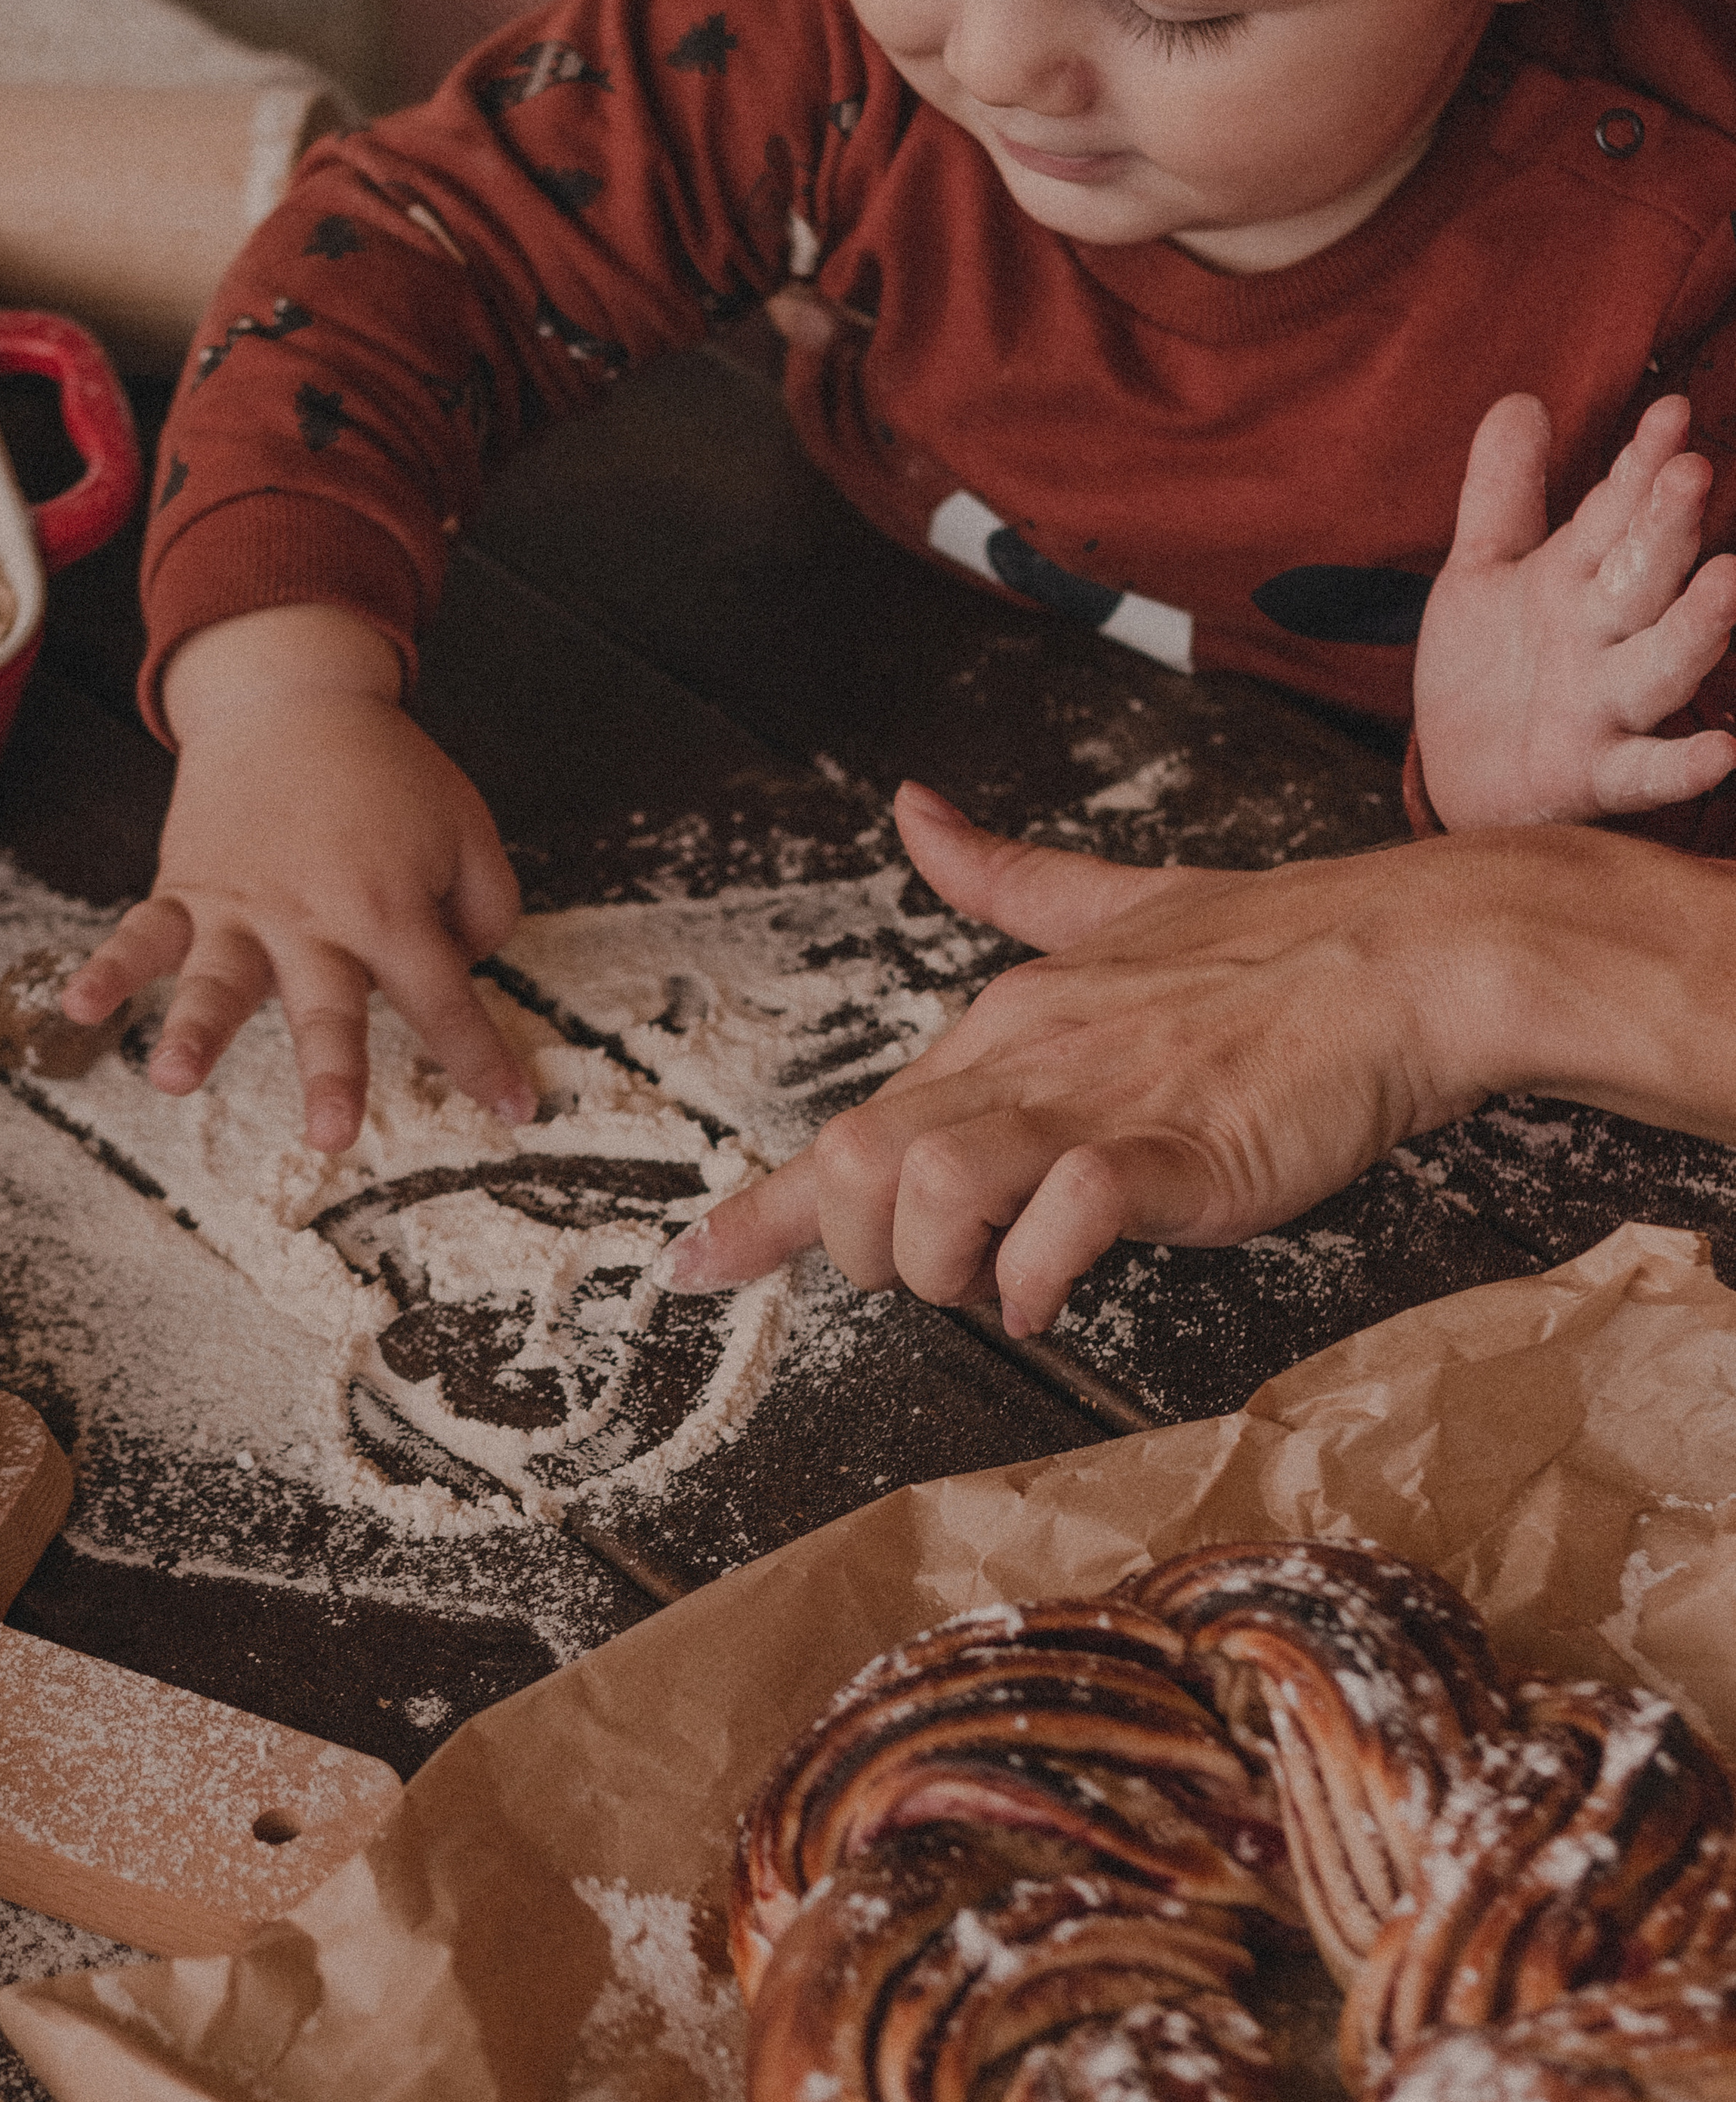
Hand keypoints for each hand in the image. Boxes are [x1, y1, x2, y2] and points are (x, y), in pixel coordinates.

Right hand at [61, 606, 532, 1151]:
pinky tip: (80, 1006)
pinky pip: (141, 933)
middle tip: (332, 1134)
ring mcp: (242, 907)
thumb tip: (462, 975)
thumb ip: (487, 909)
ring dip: (196, 1030)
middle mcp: (315, 919)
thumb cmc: (389, 776)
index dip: (482, 1059)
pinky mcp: (187, 888)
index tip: (515, 1112)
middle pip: (326, 1008)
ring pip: (218, 978)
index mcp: (392, 909)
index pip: (444, 1000)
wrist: (294, 700)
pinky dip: (108, 968)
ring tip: (173, 1077)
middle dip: (331, 1073)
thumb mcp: (469, 829)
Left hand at [666, 782, 1494, 1336]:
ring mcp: (1096, 1102)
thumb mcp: (1116, 901)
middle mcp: (1026, 1058)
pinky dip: (1037, 1278)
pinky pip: (1059, 1221)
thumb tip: (913, 810)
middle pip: (856, 1159)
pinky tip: (1058, 1291)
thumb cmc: (1277, 947)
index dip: (765, 1209)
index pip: (855, 1121)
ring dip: (941, 1270)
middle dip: (860, 1252)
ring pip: (927, 1181)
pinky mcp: (1174, 1152)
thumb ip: (1003, 873)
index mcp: (1006, 1021)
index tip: (692, 1264)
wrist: (1408, 954)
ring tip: (1002, 1284)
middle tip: (936, 1277)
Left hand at [1414, 391, 1735, 828]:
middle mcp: (1605, 636)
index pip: (1616, 512)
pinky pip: (1645, 772)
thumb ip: (1503, 491)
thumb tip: (1522, 399)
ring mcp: (1605, 705)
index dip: (1641, 465)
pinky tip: (1724, 754)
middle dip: (1665, 527)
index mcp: (1579, 578)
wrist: (1463, 774)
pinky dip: (1682, 767)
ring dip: (1696, 628)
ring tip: (1729, 583)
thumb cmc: (1488, 667)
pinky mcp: (1594, 774)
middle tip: (1690, 473)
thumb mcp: (1482, 569)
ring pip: (1659, 664)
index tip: (1668, 412)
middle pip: (1643, 575)